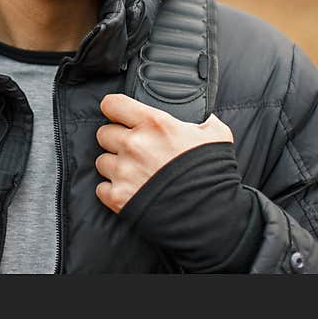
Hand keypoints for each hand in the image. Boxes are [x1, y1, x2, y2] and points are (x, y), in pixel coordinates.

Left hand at [95, 93, 232, 213]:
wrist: (210, 213)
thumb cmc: (213, 172)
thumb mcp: (216, 134)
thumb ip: (202, 119)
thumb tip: (200, 115)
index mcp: (154, 124)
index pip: (112, 104)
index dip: (114, 108)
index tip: (118, 114)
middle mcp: (134, 144)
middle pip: (104, 133)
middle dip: (116, 139)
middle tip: (133, 148)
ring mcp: (124, 171)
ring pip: (102, 161)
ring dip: (114, 165)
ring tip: (133, 171)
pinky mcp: (118, 197)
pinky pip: (101, 188)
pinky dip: (112, 190)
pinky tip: (129, 190)